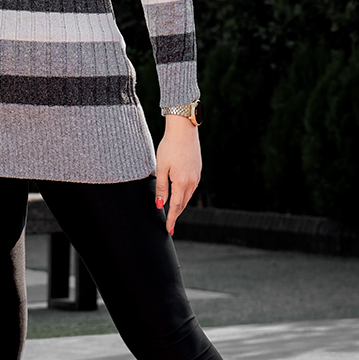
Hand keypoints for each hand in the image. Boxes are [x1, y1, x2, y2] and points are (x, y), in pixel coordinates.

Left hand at [155, 115, 200, 235]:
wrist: (184, 130)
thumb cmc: (170, 146)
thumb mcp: (161, 167)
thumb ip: (161, 187)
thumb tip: (160, 205)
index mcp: (182, 182)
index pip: (175, 207)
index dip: (171, 219)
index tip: (168, 230)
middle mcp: (192, 181)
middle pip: (183, 204)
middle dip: (175, 215)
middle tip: (170, 225)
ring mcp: (196, 176)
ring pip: (188, 196)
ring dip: (180, 205)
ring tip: (173, 213)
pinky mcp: (198, 170)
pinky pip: (191, 187)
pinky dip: (185, 195)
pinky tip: (180, 195)